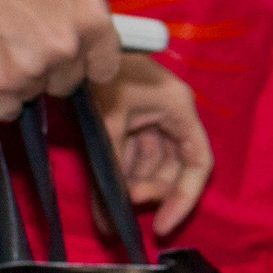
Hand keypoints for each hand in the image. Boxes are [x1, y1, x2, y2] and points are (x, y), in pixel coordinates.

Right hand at [0, 0, 119, 117]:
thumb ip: (71, 16)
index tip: (71, 61)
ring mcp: (33, 68)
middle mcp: (68, 46)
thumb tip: (75, 41)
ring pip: (32, 94)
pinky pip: (6, 109)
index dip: (84, 64)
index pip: (105, 66)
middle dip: (46, 70)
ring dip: (17, 79)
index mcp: (91, 17)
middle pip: (66, 84)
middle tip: (20, 41)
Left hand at [91, 56, 213, 238]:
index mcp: (178, 109)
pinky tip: (100, 205)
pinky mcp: (130, 123)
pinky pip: (130, 160)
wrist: (74, 46)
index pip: (198, 163)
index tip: (162, 227)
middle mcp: (170, 117)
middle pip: (172, 170)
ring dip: (129, 191)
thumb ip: (113, 168)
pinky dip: (116, 180)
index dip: (184, 198)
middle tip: (122, 211)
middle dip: (149, 194)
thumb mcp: (109, 122)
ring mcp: (150, 121)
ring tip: (105, 217)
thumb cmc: (99, 76)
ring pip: (148, 169)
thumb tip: (109, 217)